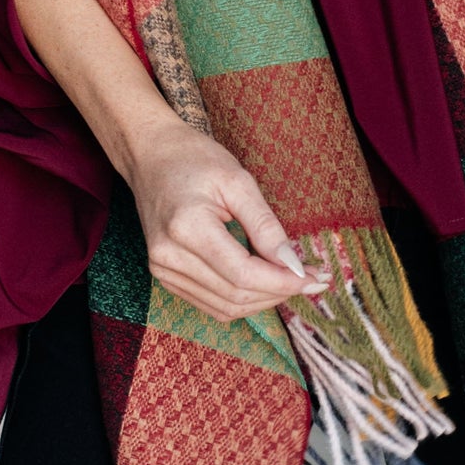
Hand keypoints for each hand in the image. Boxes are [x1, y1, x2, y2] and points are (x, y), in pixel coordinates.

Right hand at [124, 115, 328, 326]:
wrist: (150, 157)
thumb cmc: (194, 160)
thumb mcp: (237, 181)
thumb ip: (266, 226)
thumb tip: (293, 264)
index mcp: (186, 228)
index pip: (243, 274)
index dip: (283, 281)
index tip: (314, 275)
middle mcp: (168, 257)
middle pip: (236, 296)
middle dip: (280, 292)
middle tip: (313, 279)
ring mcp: (162, 270)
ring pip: (225, 308)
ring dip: (265, 301)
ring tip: (294, 282)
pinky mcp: (165, 277)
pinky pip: (211, 305)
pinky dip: (243, 301)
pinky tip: (265, 286)